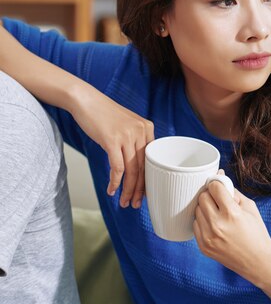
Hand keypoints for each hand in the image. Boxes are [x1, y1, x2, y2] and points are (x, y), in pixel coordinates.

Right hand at [71, 85, 153, 207]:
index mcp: (147, 128)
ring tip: (124, 202)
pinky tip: (111, 190)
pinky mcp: (112, 140)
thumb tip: (138, 165)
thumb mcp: (126, 124)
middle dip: (139, 189)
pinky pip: (117, 168)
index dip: (148, 179)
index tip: (144, 193)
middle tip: (135, 203)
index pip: (152, 159)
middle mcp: (140, 131)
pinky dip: (115, 182)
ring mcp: (127, 135)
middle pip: (143, 167)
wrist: (85, 100)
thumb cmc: (103, 114)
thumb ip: (135, 140)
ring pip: (132, 171)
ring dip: (127, 189)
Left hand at [193, 180, 270, 281]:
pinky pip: (195, 224)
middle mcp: (217, 225)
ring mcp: (208, 237)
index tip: (220, 186)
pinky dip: (203, 222)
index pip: (214, 187)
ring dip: (206, 209)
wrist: (257, 262)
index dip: (217, 184)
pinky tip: (215, 226)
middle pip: (202, 197)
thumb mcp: (250, 208)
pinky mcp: (203, 246)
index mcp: (232, 213)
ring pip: (197, 210)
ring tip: (218, 215)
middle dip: (211, 196)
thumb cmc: (257, 234)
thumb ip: (233, 192)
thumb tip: (219, 178)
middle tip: (219, 200)